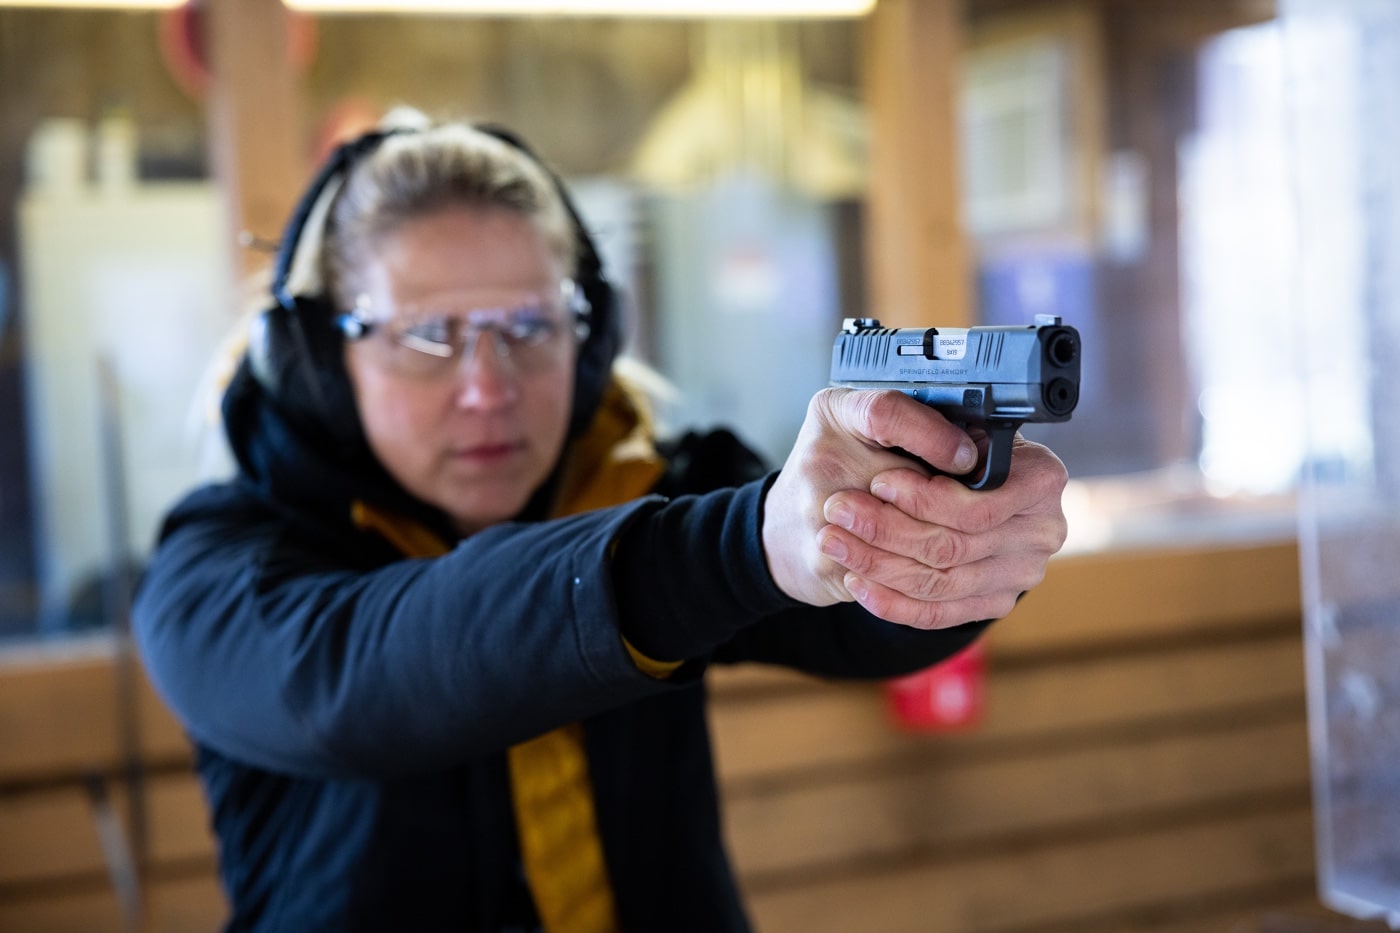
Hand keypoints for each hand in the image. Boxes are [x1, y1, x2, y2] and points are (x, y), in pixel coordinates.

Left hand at [762, 389, 1068, 628]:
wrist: (919, 484)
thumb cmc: (919, 443)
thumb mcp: (911, 411)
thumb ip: (926, 424)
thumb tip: (955, 454)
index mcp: (1040, 476)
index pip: (982, 506)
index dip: (925, 500)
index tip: (879, 482)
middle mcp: (1041, 528)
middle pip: (956, 545)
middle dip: (887, 529)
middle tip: (838, 509)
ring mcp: (1020, 573)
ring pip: (941, 583)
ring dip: (878, 563)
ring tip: (834, 540)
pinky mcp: (992, 602)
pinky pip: (938, 614)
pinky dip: (891, 601)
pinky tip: (856, 580)